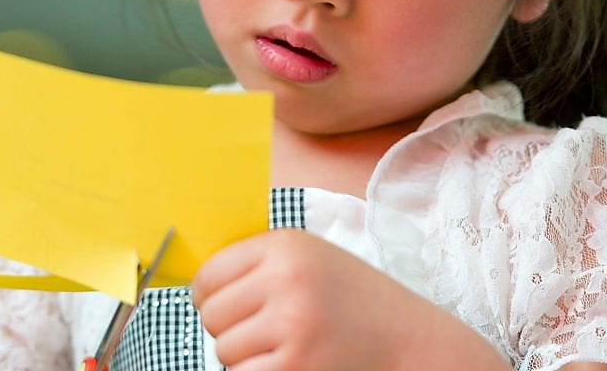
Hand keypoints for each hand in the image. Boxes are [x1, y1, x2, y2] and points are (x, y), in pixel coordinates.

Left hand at [191, 229, 509, 370]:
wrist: (412, 343)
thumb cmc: (355, 304)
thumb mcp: (313, 262)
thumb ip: (259, 265)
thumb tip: (194, 288)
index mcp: (287, 246)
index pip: (208, 276)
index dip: (213, 297)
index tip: (233, 306)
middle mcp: (286, 280)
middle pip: (212, 318)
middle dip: (233, 331)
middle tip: (275, 330)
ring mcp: (290, 327)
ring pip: (224, 353)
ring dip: (248, 359)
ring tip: (292, 347)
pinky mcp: (294, 368)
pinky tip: (297, 364)